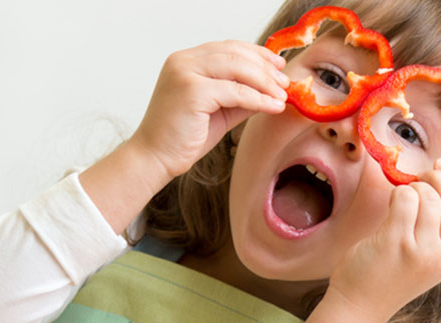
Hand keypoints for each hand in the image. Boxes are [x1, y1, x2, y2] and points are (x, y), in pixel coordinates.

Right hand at [131, 40, 288, 181]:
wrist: (155, 158)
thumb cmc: (183, 137)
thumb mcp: (219, 110)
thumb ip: (241, 95)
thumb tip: (273, 88)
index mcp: (186, 60)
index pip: (228, 47)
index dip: (257, 53)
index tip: (278, 65)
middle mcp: (183, 61)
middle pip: (236, 54)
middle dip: (265, 68)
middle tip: (285, 83)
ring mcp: (185, 73)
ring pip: (238, 68)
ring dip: (265, 82)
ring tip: (282, 95)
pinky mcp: (192, 91)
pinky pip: (236, 92)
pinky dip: (259, 99)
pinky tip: (273, 107)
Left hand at [328, 159, 440, 322]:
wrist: (360, 305)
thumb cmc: (387, 275)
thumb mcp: (424, 258)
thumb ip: (436, 229)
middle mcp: (440, 255)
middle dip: (436, 179)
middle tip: (418, 178)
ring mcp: (419, 250)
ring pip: (426, 196)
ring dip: (410, 189)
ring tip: (399, 202)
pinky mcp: (395, 242)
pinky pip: (403, 199)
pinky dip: (397, 194)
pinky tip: (389, 205)